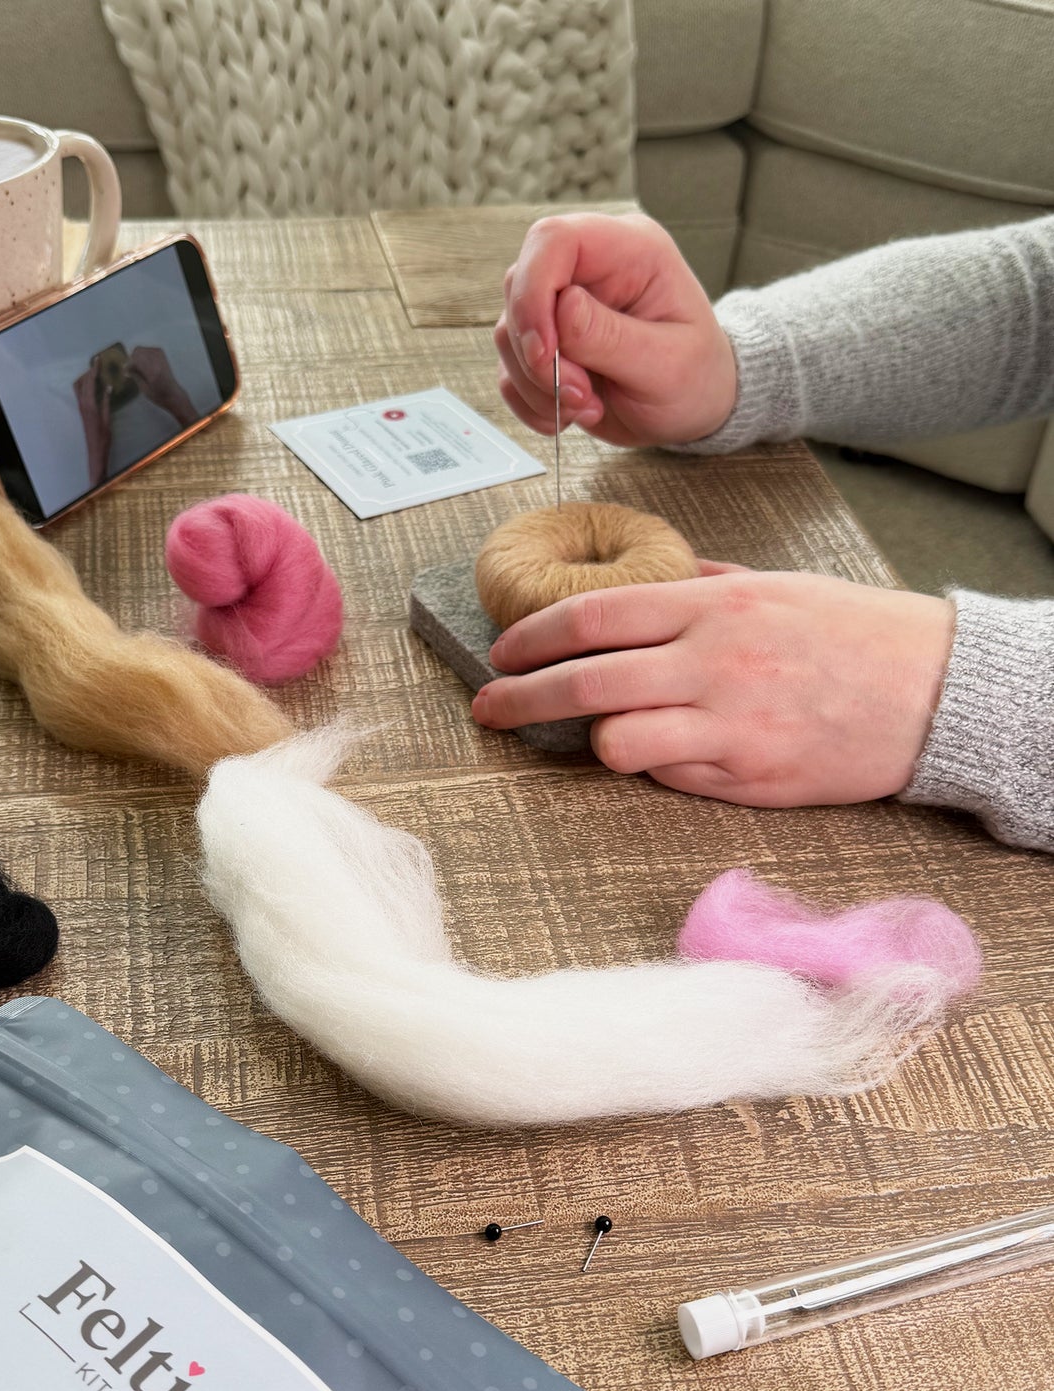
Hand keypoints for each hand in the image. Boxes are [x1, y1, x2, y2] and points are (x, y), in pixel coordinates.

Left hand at [74, 358, 111, 487]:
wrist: (95, 449)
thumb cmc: (104, 436)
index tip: (98, 359)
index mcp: (90, 404)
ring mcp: (81, 407)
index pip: (90, 382)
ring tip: (94, 372)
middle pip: (83, 382)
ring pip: (79, 387)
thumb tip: (108, 387)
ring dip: (85, 377)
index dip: (94, 370)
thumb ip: (106, 402)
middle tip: (97, 362)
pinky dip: (84, 385)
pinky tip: (92, 384)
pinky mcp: (82, 410)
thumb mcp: (107, 418)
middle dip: (89, 371)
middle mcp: (83, 403)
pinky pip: (80, 393)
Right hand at [127, 345, 196, 427]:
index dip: (128, 364)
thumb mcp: (144, 389)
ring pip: (143, 349)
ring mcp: (161, 357)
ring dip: (138, 356)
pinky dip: (144, 354)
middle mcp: (157, 362)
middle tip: (130, 368)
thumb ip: (135, 376)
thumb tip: (126, 369)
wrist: (173, 394)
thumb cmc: (158, 396)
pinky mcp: (163, 356)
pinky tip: (144, 363)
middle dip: (132, 358)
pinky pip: (149, 349)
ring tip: (137, 366)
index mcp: (152, 371)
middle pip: (138, 351)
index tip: (125, 370)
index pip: (135, 360)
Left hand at [471, 566, 955, 807]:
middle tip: (487, 710)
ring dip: (592, 741)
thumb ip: (701, 585)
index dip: (532, 637)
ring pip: (617, 740)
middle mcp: (712, 660)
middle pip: (584, 682)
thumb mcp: (773, 585)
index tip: (501, 652)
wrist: (935, 690)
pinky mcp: (748, 775)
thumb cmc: (851, 633)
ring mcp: (729, 723)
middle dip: (521, 699)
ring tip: (594, 737)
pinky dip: (653, 766)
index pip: (591, 615)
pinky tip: (668, 754)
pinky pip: (668, 775)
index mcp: (711, 603)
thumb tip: (645, 581)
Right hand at [495, 213, 736, 446]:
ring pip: (508, 334)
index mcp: (629, 251)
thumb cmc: (694, 378)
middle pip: (520, 287)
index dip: (535, 291)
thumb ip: (611, 336)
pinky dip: (531, 402)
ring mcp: (560, 307)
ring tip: (587, 406)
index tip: (545, 352)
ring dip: (537, 385)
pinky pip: (510, 370)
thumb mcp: (666, 364)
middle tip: (580, 394)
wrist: (691, 410)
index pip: (554, 240)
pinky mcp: (545, 344)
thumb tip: (561, 308)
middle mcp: (588, 270)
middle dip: (538, 355)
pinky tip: (570, 413)